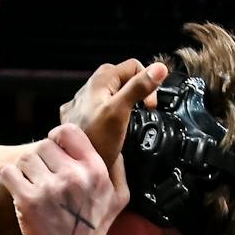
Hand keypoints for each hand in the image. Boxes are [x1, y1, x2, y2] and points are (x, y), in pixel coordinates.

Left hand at [6, 124, 117, 234]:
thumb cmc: (94, 229)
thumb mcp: (118, 198)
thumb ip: (118, 169)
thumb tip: (114, 145)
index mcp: (95, 169)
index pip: (69, 132)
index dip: (57, 136)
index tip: (54, 149)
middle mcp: (74, 175)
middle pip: (44, 145)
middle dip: (41, 159)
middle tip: (42, 176)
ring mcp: (50, 187)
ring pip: (26, 157)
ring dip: (26, 170)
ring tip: (32, 185)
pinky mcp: (28, 200)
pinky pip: (10, 172)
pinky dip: (11, 179)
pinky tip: (19, 190)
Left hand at [61, 59, 166, 178]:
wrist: (74, 167)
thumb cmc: (93, 142)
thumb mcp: (120, 111)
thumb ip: (138, 88)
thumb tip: (160, 69)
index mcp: (100, 80)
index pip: (133, 66)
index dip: (147, 82)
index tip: (150, 105)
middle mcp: (89, 88)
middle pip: (123, 79)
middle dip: (136, 92)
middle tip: (142, 112)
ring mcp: (84, 105)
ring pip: (112, 95)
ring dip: (125, 105)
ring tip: (127, 122)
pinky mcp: (82, 120)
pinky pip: (102, 110)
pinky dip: (112, 116)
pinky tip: (113, 129)